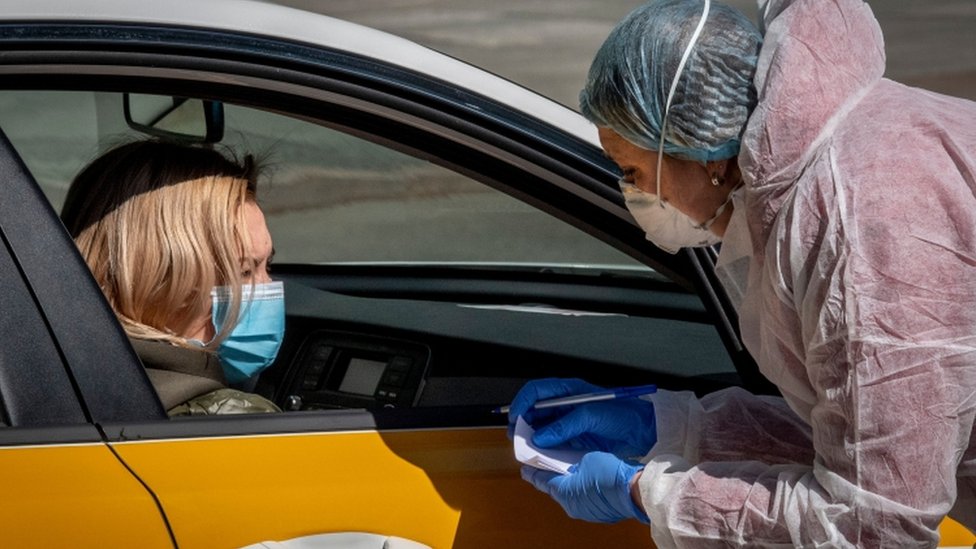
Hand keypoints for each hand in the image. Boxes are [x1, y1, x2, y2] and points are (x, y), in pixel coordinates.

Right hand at [508, 378, 655, 459]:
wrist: (644, 431)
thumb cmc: (624, 415)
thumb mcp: (594, 416)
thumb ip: (566, 425)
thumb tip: (541, 437)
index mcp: (568, 391)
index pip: (536, 391)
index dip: (522, 403)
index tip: (515, 418)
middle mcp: (564, 404)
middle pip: (533, 410)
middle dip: (522, 422)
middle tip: (517, 438)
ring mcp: (568, 422)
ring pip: (540, 428)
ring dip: (531, 437)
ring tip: (526, 448)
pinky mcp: (573, 438)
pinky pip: (551, 442)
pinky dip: (543, 449)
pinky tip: (541, 455)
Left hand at [522, 452, 648, 523]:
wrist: (635, 491)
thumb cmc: (611, 475)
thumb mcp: (586, 459)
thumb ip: (571, 462)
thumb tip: (571, 465)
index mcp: (564, 493)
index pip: (542, 480)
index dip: (532, 471)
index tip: (525, 467)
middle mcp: (572, 506)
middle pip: (555, 488)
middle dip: (549, 475)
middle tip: (544, 463)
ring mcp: (586, 511)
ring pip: (569, 493)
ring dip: (566, 481)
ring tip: (566, 468)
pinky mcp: (598, 512)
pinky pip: (583, 498)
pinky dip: (579, 488)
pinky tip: (584, 477)